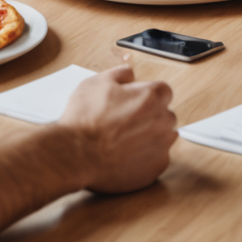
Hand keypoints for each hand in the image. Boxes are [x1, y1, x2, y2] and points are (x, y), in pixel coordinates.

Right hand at [60, 64, 176, 193]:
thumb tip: (129, 74)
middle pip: (164, 114)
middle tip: (124, 121)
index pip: (163, 91)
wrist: (76, 154)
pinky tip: (125, 155)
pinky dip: (145, 157)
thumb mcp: (97, 82)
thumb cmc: (86, 119)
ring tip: (124, 140)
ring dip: (150, 137)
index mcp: (152, 96)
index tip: (133, 102)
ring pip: (163, 137)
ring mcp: (161, 146)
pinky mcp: (155, 168)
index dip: (146, 96)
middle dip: (149, 116)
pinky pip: (157, 159)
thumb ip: (120, 74)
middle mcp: (163, 120)